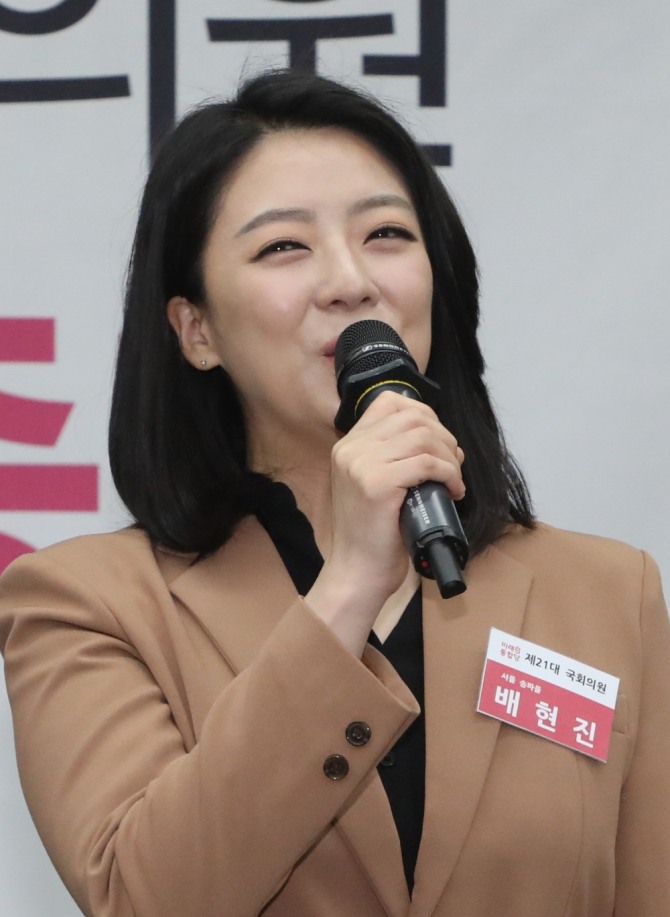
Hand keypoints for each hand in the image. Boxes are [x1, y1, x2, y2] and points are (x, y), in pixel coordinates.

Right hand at [305, 392, 464, 654]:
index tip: (439, 440)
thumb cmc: (372, 533)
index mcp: (347, 445)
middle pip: (412, 415)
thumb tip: (434, 435)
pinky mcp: (378, 485)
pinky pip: (427, 464)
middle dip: (443, 435)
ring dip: (449, 456)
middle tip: (454, 462)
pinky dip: (449, 474)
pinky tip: (453, 491)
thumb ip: (387, 456)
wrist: (357, 571)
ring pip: (423, 436)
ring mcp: (362, 465)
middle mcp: (350, 449)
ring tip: (454, 478)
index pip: (389, 402)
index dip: (424, 413)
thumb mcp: (370, 483)